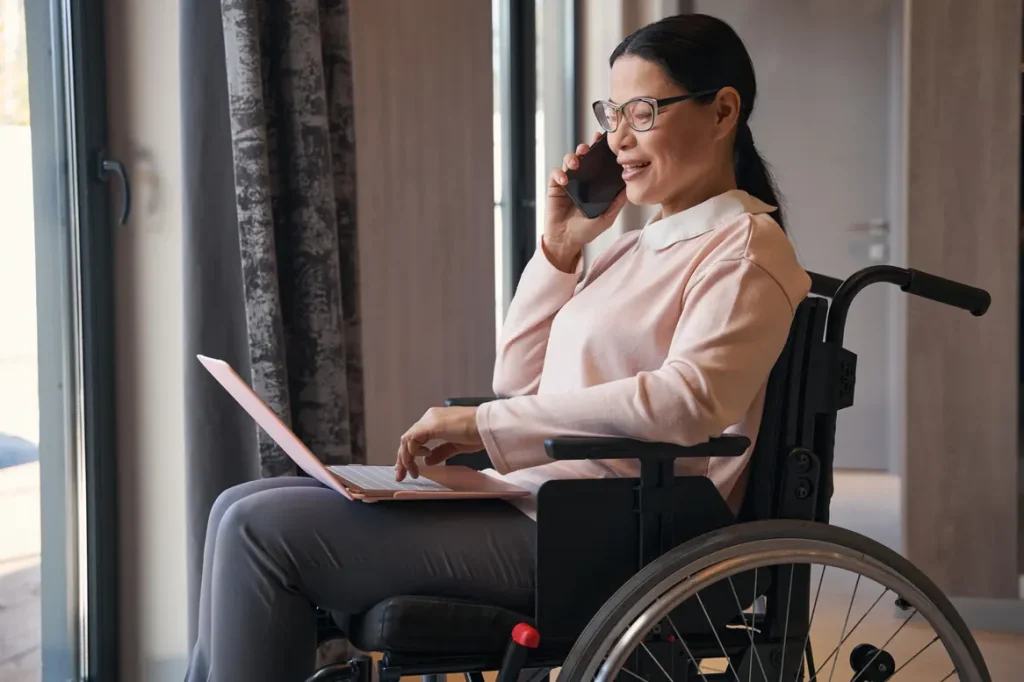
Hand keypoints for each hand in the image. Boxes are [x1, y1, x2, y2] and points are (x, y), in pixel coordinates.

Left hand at [395, 407, 482, 480]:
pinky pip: (412, 439)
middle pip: (408, 439)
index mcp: (436, 420)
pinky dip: (411, 452)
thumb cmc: (478, 433)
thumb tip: (427, 460)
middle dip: (403, 459)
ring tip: (411, 472)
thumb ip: (441, 452)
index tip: (410, 470)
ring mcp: (429, 420)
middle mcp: (430, 417)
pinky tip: (418, 461)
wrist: (488, 426)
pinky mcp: (430, 425)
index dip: (409, 455)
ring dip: (406, 458)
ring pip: (407, 440)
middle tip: (401, 475)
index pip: (415, 438)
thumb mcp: (456, 445)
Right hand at [545, 131, 628, 271]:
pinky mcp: (555, 187)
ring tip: (575, 164)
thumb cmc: (585, 231)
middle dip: (586, 148)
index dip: (602, 151)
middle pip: (584, 156)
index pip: (599, 163)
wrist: (566, 241)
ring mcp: (569, 182)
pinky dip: (559, 174)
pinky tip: (565, 181)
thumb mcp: (606, 218)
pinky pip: (556, 174)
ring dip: (572, 157)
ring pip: (569, 161)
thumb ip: (616, 203)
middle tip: (589, 147)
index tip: (606, 142)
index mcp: (595, 184)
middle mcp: (583, 180)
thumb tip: (629, 188)